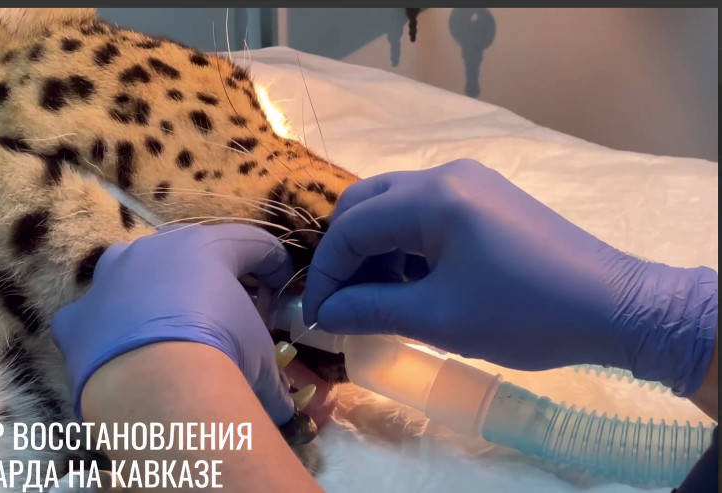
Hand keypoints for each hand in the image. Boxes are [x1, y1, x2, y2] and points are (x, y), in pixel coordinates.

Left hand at [52, 224, 296, 423]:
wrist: (154, 382)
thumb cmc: (221, 353)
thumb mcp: (260, 361)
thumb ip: (270, 376)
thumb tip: (282, 409)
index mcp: (206, 248)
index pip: (251, 244)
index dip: (273, 264)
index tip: (282, 288)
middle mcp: (152, 251)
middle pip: (186, 254)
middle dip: (206, 279)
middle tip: (222, 312)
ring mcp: (107, 280)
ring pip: (130, 276)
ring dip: (148, 296)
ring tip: (164, 331)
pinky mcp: (76, 317)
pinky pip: (90, 318)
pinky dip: (103, 333)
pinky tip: (116, 356)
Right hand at [303, 159, 717, 395]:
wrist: (614, 306)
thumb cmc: (524, 314)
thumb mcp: (439, 319)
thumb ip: (371, 311)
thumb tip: (325, 315)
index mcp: (431, 197)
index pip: (351, 228)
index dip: (327, 274)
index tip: (319, 317)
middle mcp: (444, 174)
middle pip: (365, 205)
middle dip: (345, 255)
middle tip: (343, 303)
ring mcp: (469, 179)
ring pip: (393, 205)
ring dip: (375, 249)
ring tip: (380, 299)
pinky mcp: (486, 195)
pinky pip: (425, 211)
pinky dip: (406, 244)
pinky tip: (415, 281)